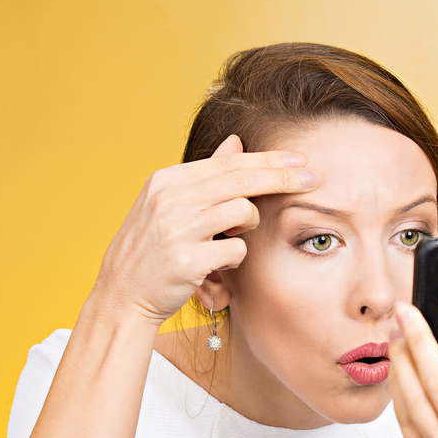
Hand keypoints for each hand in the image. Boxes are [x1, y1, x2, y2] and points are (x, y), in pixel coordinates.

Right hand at [92, 134, 323, 326]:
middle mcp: (171, 199)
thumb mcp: (170, 205)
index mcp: (167, 180)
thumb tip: (236, 142)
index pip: (229, 162)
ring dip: (246, 229)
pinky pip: (237, 251)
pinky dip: (234, 259)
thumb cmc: (151, 250)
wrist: (121, 295)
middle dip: (284, 177)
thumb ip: (206, 175)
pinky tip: (215, 267)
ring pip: (242, 213)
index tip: (300, 159)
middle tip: (315, 177)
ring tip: (226, 241)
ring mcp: (178, 229)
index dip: (269, 160)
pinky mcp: (188, 261)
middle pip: (242, 180)